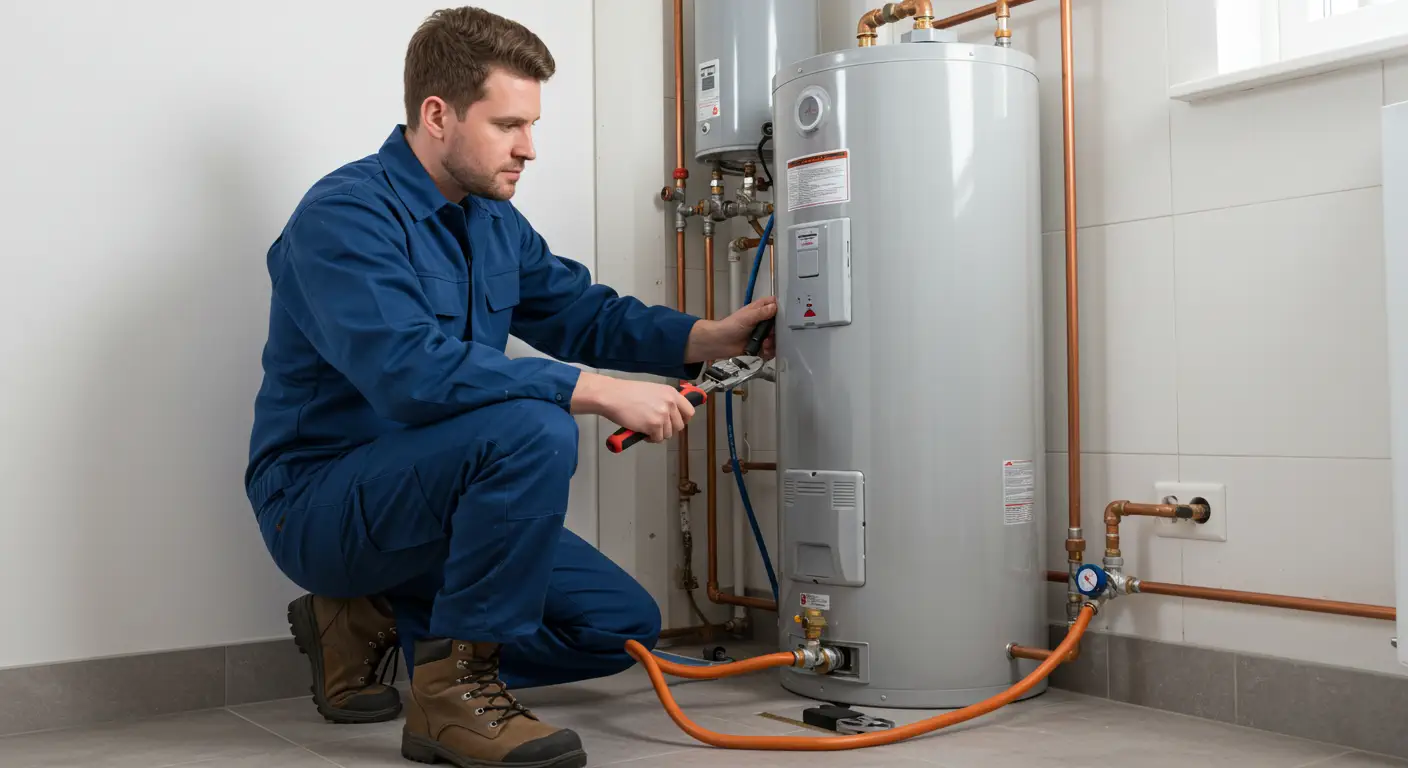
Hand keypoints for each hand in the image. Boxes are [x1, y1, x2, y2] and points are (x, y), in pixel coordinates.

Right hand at [571, 372, 696, 442]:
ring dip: (658, 434)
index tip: (675, 423)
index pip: (689, 411)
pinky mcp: (654, 426)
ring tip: (646, 429)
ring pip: (668, 434)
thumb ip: (665, 400)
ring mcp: (663, 415)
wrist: (613, 396)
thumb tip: (671, 413)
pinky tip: (642, 432)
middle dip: (668, 429)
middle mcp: (670, 403)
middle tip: (657, 428)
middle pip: (679, 426)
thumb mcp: (653, 390)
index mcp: (671, 393)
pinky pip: (658, 439)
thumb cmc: (627, 393)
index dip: (683, 419)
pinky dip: (650, 438)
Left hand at [686, 296, 777, 361]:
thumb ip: (762, 312)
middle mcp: (764, 322)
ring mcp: (763, 335)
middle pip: (780, 325)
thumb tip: (775, 307)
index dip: (783, 310)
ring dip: (773, 343)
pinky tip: (763, 350)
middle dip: (778, 331)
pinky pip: (772, 350)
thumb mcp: (747, 316)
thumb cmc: (730, 326)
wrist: (720, 343)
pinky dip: (769, 351)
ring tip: (765, 344)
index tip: (786, 316)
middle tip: (771, 334)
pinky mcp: (761, 347)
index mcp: (761, 310)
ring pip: (777, 339)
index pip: (777, 306)